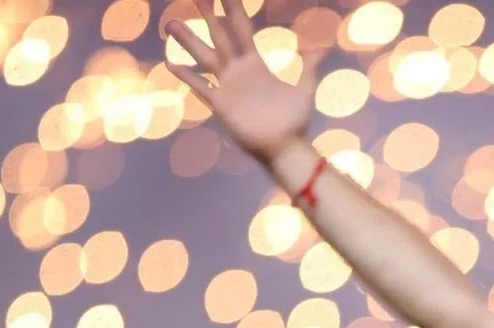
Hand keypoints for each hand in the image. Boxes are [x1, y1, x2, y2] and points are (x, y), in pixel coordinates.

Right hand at [166, 0, 326, 165]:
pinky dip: (186, 75)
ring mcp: (227, 85)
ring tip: (171, 23)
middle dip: (208, 15)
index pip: (241, 29)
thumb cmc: (295, 121)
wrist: (285, 147)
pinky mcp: (220, 103)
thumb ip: (310, 68)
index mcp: (255, 63)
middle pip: (220, 35)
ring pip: (204, 56)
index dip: (233, 9)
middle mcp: (238, 70)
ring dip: (188, 40)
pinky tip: (170, 63)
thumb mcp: (305, 89)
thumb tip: (323, 49)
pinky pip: (201, 86)